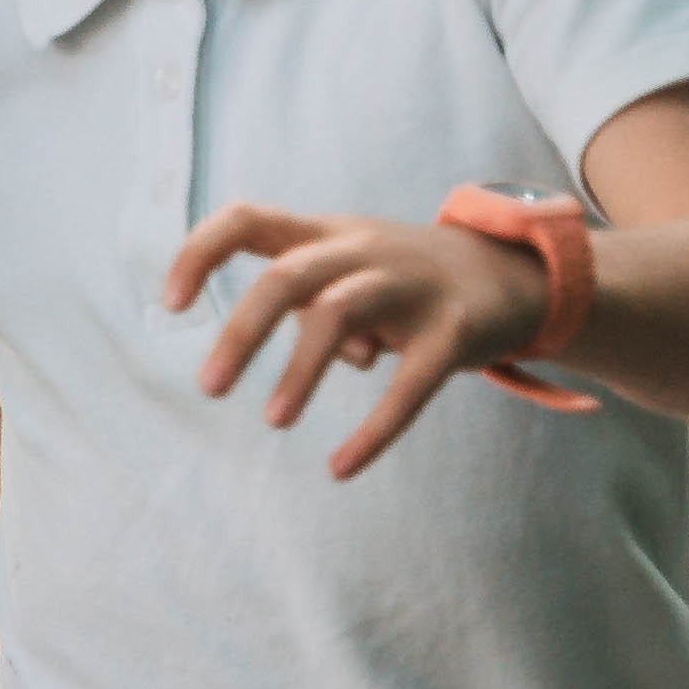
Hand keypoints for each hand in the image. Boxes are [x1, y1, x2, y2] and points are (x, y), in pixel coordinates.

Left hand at [166, 201, 549, 479]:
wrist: (518, 272)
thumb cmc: (406, 283)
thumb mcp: (352, 279)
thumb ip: (310, 310)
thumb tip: (296, 367)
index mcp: (326, 236)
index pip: (247, 219)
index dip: (201, 252)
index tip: (170, 303)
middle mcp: (363, 251)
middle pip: (289, 275)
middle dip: (243, 329)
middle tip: (208, 387)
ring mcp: (411, 286)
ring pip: (341, 313)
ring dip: (301, 368)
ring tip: (273, 421)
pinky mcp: (456, 332)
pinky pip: (411, 383)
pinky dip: (375, 429)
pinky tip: (342, 468)